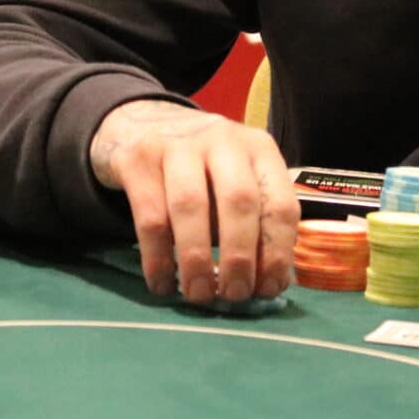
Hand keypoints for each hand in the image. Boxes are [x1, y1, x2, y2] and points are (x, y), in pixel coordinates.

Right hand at [89, 99, 297, 304]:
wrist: (142, 123)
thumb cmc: (202, 167)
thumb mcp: (237, 180)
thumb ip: (253, 222)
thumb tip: (267, 282)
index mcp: (260, 149)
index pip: (280, 203)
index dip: (277, 253)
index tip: (267, 289)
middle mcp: (223, 140)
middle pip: (239, 202)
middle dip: (239, 257)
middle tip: (232, 295)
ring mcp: (179, 145)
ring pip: (191, 207)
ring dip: (197, 259)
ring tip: (198, 294)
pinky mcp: (138, 158)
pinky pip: (149, 216)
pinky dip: (157, 258)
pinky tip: (162, 284)